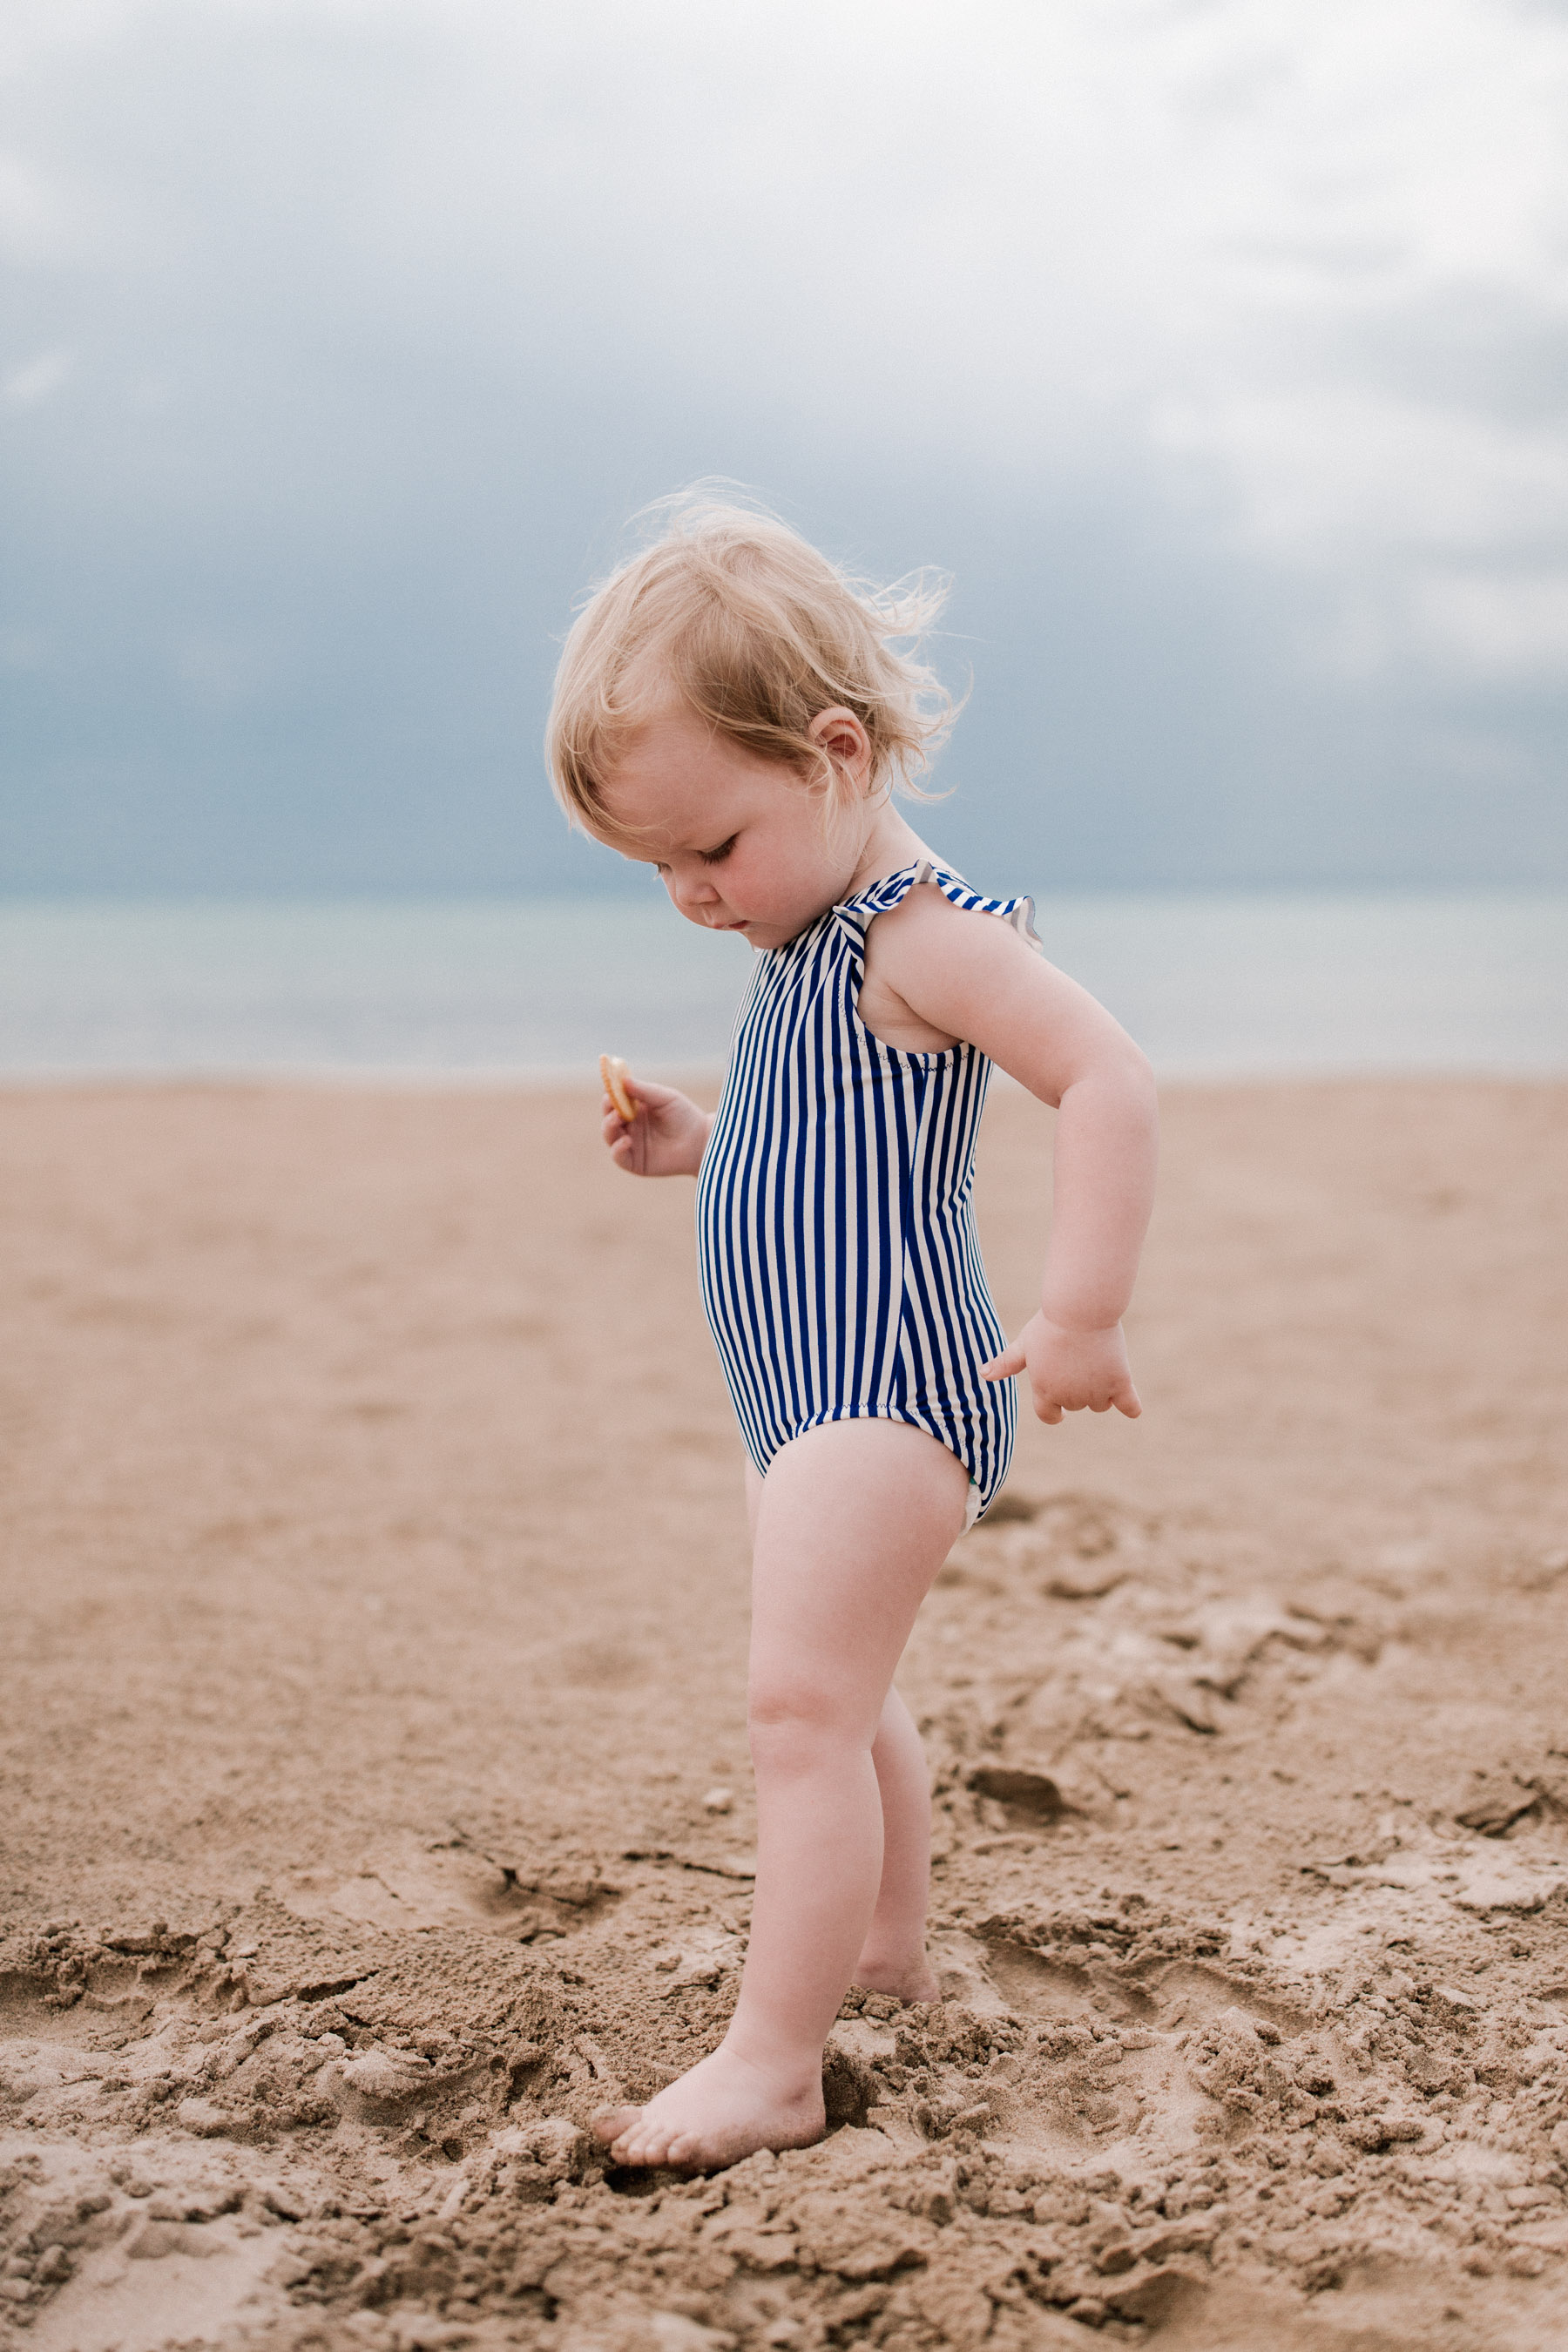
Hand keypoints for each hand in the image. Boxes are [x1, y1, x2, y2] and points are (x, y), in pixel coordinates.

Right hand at [601, 1075, 711, 1177]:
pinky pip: (618, 1156)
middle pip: (608, 1117)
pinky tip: (627, 1140)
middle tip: (612, 1103)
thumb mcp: (665, 1098)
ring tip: (618, 1118)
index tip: (609, 1087)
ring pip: (609, 1136)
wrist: (701, 1142)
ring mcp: (630, 1145)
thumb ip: (644, 1090)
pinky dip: (618, 1148)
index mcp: (634, 1109)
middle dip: (608, 1110)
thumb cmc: (685, 1116)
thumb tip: (623, 1079)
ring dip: (609, 1126)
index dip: (610, 1094)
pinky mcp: (634, 1163)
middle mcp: (629, 1126)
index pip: (614, 1100)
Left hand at [981, 1311, 1141, 1425]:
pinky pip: (1130, 1406)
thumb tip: (983, 1374)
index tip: (1060, 1414)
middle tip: (1078, 1358)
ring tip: (1097, 1361)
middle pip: (1078, 1404)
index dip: (1054, 1413)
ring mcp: (1096, 1392)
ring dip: (1101, 1391)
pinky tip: (1131, 1406)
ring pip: (1100, 1404)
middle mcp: (1070, 1396)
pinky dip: (1131, 1407)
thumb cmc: (1049, 1323)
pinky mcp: (1120, 1383)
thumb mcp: (1025, 1343)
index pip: (1048, 1415)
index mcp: (1044, 1390)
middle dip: (1078, 1388)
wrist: (1079, 1309)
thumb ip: (1006, 1362)